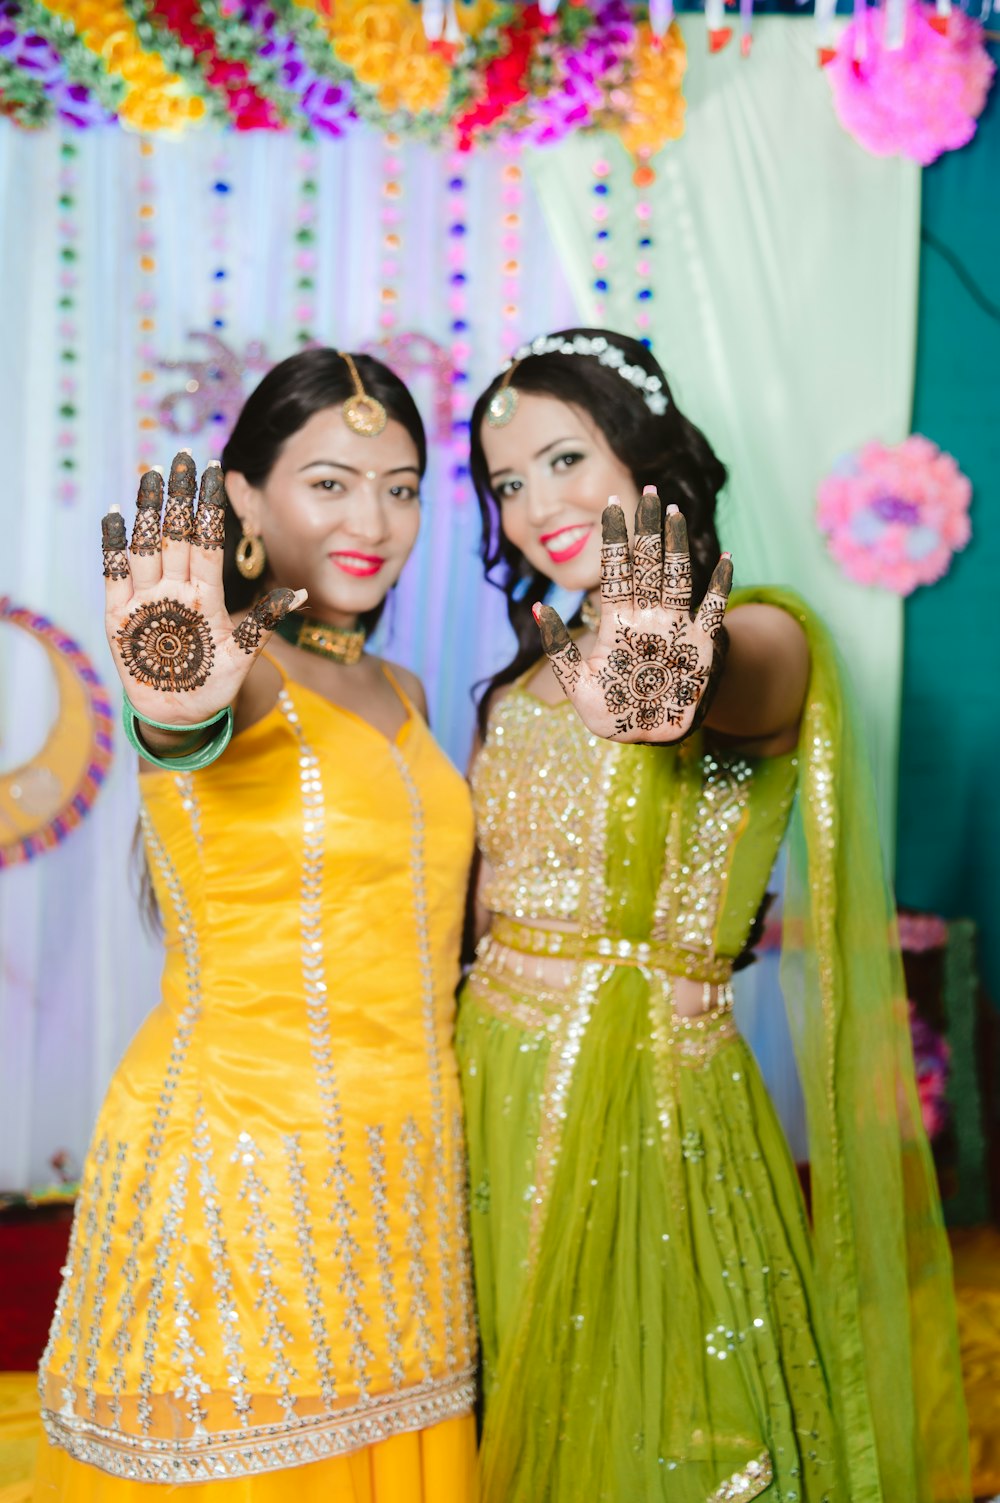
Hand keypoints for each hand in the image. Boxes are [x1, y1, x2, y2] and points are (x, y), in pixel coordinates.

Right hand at [102, 452, 305, 731]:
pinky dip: (114, 546)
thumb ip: (264, 621)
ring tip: (150, 475)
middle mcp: (177, 589)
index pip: (209, 541)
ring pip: (147, 546)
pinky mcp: (120, 616)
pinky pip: (115, 574)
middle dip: (179, 496)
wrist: (181, 717)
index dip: (210, 507)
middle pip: (177, 535)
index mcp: (207, 594)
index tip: (214, 469)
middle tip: (181, 456)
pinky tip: (116, 514)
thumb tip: (302, 594)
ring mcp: (147, 600)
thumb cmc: (214, 685)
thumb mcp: (244, 655)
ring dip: (148, 512)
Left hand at [532, 487, 731, 744]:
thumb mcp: (578, 686)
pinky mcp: (701, 646)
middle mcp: (647, 617)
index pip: (616, 571)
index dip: (615, 540)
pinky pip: (713, 610)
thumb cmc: (611, 713)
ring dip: (677, 546)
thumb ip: (559, 649)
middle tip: (647, 490)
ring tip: (675, 512)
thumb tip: (536, 608)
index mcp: (618, 623)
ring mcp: (675, 628)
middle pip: (647, 564)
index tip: (610, 505)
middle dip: (646, 529)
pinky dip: (720, 586)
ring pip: (676, 577)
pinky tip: (726, 560)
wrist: (646, 737)